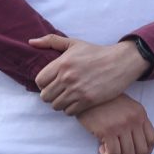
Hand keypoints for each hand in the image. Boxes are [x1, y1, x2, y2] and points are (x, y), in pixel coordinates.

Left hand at [32, 34, 147, 115]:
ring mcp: (78, 90)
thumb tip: (31, 42)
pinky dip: (71, 109)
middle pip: (45, 96)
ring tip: (68, 98)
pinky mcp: (89, 100)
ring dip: (60, 103)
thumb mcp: (74, 43)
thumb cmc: (97, 52)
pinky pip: (69, 112)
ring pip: (56, 105)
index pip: (39, 81)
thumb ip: (51, 41)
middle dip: (51, 95)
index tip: (52, 83)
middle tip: (60, 92)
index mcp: (62, 63)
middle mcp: (67, 77)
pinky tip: (77, 102)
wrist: (122, 62)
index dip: (43, 84)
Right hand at [77, 95, 153, 153]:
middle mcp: (134, 121)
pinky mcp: (106, 130)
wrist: (86, 93)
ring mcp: (121, 126)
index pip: (152, 140)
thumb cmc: (105, 102)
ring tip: (109, 153)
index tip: (133, 153)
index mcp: (140, 115)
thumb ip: (135, 122)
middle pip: (141, 152)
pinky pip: (113, 153)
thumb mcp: (127, 107)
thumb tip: (137, 145)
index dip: (144, 151)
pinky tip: (101, 149)